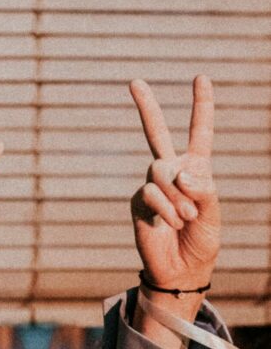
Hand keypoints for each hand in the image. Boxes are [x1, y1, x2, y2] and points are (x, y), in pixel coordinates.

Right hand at [130, 75, 219, 290]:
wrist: (180, 270)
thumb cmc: (202, 241)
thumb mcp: (214, 214)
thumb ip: (203, 189)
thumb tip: (180, 172)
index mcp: (196, 169)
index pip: (200, 132)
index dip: (202, 105)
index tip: (201, 78)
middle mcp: (172, 171)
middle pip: (156, 132)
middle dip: (146, 106)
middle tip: (134, 81)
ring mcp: (152, 184)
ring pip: (160, 170)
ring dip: (177, 196)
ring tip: (186, 217)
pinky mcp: (138, 201)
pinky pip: (151, 193)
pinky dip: (166, 209)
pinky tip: (170, 224)